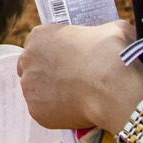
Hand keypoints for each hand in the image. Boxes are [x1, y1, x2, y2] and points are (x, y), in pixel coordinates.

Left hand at [17, 20, 142, 131]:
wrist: (115, 90)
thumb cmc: (114, 56)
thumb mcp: (113, 29)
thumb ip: (101, 31)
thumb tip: (109, 37)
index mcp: (40, 35)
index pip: (38, 43)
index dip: (52, 52)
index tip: (66, 61)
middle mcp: (28, 59)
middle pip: (32, 67)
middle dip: (47, 73)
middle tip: (69, 80)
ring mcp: (29, 87)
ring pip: (36, 91)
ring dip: (50, 94)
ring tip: (76, 98)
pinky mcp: (36, 111)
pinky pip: (45, 112)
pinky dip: (57, 113)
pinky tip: (75, 111)